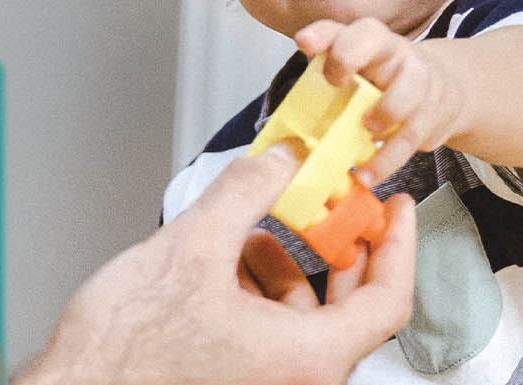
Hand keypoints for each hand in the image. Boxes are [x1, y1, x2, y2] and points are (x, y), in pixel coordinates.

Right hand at [20, 149, 416, 384]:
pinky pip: (274, 333)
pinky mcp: (239, 379)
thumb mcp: (192, 247)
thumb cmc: (124, 351)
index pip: (388, 301)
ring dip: (290, 267)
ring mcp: (268, 382)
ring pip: (307, 319)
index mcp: (308, 357)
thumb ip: (246, 192)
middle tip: (332, 204)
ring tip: (255, 228)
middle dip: (338, 247)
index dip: (398, 245)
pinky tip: (227, 260)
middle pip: (352, 309)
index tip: (396, 208)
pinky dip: (261, 292)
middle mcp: (297, 379)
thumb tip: (280, 159)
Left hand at [294, 18, 466, 182]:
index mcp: (373, 40)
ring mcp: (421, 83)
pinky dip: (387, 160)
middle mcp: (398, 54)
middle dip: (349, 57)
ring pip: (409, 90)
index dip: (327, 34)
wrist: (446, 89)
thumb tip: (296, 78)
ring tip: (366, 132)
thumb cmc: (387, 79)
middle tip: (333, 83)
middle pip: (377, 41)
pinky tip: (368, 174)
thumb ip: (325, 63)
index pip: (351, 26)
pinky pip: (412, 138)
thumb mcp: (356, 66)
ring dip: (386, 112)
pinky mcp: (433, 116)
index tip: (305, 45)